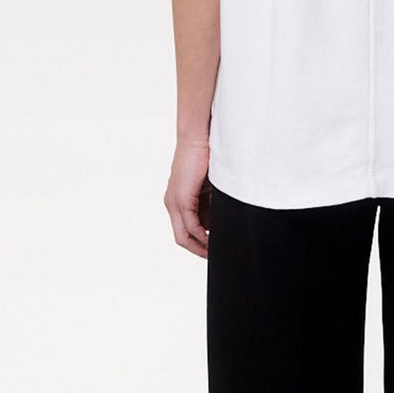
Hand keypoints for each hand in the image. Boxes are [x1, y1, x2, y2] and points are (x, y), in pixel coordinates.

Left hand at [165, 138, 211, 257]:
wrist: (198, 136)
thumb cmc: (206, 154)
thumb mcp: (210, 183)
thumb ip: (211, 201)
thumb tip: (222, 216)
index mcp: (177, 198)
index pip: (185, 229)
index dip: (198, 242)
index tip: (213, 248)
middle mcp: (171, 202)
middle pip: (182, 237)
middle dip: (199, 249)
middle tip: (214, 255)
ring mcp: (174, 202)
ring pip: (184, 235)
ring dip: (201, 245)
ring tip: (216, 251)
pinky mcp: (181, 199)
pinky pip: (191, 226)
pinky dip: (202, 236)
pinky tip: (214, 240)